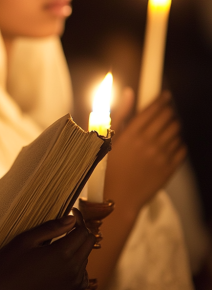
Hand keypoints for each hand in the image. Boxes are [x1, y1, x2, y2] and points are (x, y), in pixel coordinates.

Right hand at [0, 209, 95, 289]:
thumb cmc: (8, 266)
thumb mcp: (26, 240)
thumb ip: (51, 228)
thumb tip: (71, 219)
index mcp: (62, 255)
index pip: (83, 232)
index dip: (79, 219)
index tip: (72, 212)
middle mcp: (72, 271)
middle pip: (88, 244)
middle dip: (81, 231)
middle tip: (68, 225)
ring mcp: (72, 286)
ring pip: (85, 260)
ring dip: (78, 249)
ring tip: (61, 243)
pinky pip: (82, 277)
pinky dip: (77, 266)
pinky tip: (62, 262)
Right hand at [105, 90, 186, 213]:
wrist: (118, 197)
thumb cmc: (107, 166)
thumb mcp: (107, 138)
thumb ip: (120, 113)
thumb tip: (129, 93)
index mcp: (131, 133)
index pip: (152, 110)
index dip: (161, 100)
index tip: (164, 96)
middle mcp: (148, 142)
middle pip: (167, 118)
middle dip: (168, 111)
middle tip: (166, 110)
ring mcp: (160, 156)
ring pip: (176, 132)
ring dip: (173, 126)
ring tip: (167, 126)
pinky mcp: (168, 169)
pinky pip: (181, 149)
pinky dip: (178, 143)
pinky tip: (170, 144)